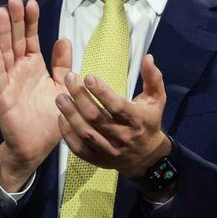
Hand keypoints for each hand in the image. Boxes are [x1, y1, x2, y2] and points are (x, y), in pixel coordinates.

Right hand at [0, 0, 72, 190]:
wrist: (36, 146)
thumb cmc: (49, 119)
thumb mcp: (62, 87)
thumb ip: (62, 65)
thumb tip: (64, 39)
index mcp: (34, 67)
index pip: (31, 39)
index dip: (31, 22)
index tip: (32, 3)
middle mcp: (19, 70)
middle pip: (16, 40)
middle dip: (15, 20)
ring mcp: (9, 81)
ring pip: (4, 52)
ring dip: (2, 33)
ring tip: (1, 12)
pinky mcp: (2, 95)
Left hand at [55, 54, 170, 179]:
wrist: (147, 157)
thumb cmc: (148, 122)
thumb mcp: (156, 100)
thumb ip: (153, 78)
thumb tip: (148, 57)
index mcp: (137, 121)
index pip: (117, 106)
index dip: (102, 92)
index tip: (88, 77)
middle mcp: (123, 137)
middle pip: (97, 118)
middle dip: (81, 97)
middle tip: (69, 79)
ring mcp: (109, 150)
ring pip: (86, 133)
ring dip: (71, 115)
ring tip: (60, 97)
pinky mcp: (98, 160)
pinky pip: (80, 149)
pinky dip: (68, 135)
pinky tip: (61, 118)